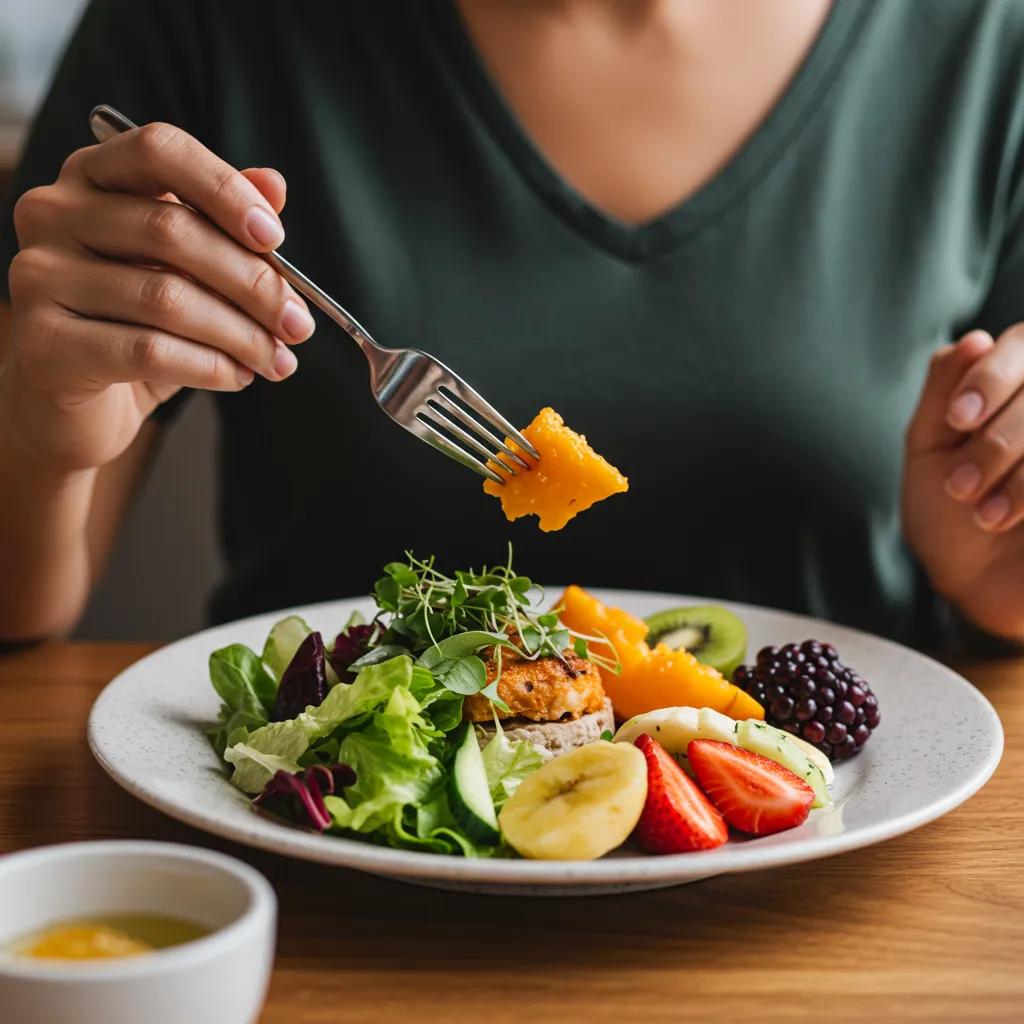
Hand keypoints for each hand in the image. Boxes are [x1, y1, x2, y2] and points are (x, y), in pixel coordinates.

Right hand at [2, 122, 314, 470]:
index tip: (274, 237)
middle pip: (172, 230)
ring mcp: (38, 276)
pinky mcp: (44, 343)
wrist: (74, 406)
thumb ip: (224, 224)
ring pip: (166, 297)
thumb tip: (274, 185)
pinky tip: (237, 376)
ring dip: (241, 335)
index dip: (224, 187)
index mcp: (90, 176)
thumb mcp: (186, 272)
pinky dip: (209, 366)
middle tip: (298, 325)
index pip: (159, 150)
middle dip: (253, 283)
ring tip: (276, 359)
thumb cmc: (134, 326)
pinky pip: (149, 350)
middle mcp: (52, 214)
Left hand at [903, 328, 1023, 640]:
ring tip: (984, 517)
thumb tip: (972, 338)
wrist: (980, 588)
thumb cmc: (952, 514)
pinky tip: (1013, 522)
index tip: (958, 421)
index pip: (1023, 344)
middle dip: (999, 441)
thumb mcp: (930, 449)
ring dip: (1021, 474)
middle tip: (961, 488)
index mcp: (1020, 385)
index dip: (991, 377)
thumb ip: (944, 390)